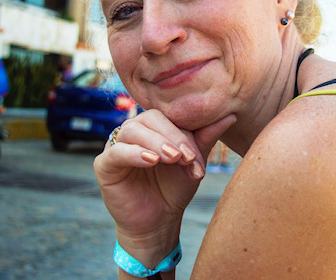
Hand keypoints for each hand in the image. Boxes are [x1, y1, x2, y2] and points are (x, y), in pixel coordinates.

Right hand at [93, 109, 235, 262]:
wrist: (159, 221)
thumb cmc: (175, 187)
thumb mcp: (193, 161)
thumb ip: (207, 137)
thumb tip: (230, 115)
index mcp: (154, 125)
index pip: (168, 117)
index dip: (183, 133)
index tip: (195, 157)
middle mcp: (134, 131)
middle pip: (150, 119)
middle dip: (171, 137)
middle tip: (185, 158)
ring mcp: (116, 145)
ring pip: (133, 131)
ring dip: (155, 143)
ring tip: (171, 159)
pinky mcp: (104, 165)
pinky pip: (116, 151)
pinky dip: (134, 153)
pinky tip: (150, 161)